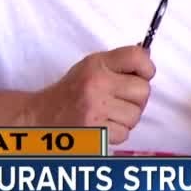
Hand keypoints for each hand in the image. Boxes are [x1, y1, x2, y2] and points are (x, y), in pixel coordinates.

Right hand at [23, 46, 154, 144]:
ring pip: (136, 115)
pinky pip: (125, 133)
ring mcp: (96, 109)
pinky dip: (117, 132)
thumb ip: (118, 62)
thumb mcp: (91, 66)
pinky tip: (104, 125)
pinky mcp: (95, 132)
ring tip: (110, 113)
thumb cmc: (71, 91)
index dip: (147, 67)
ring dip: (127, 117)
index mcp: (97, 64)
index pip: (137, 57)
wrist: (41, 116)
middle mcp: (97, 84)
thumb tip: (148, 58)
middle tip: (122, 99)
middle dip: (138, 98)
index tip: (142, 75)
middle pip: (143, 90)